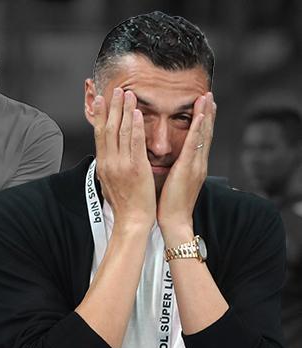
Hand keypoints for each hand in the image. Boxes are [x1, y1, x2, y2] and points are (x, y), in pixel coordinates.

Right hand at [93, 88, 155, 228]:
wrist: (131, 221)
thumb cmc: (124, 205)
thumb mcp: (109, 184)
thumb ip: (108, 168)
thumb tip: (105, 158)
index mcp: (103, 164)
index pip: (100, 135)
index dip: (100, 116)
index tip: (101, 101)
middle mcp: (109, 162)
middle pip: (108, 129)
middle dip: (111, 107)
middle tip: (115, 90)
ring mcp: (122, 164)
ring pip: (121, 132)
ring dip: (124, 111)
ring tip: (128, 94)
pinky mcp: (136, 168)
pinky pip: (135, 143)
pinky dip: (135, 127)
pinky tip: (137, 113)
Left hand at [157, 92, 215, 235]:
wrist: (175, 221)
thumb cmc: (170, 205)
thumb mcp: (174, 182)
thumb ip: (175, 169)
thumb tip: (170, 162)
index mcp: (193, 167)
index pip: (199, 140)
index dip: (202, 122)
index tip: (203, 106)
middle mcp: (198, 164)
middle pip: (205, 133)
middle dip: (207, 113)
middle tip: (209, 94)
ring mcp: (196, 166)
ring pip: (202, 135)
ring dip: (205, 115)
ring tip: (207, 97)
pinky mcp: (189, 169)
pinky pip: (194, 145)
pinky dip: (198, 130)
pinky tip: (201, 116)